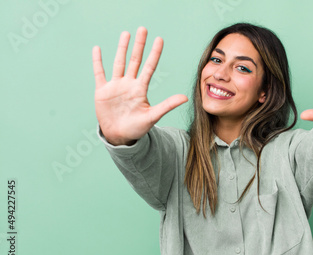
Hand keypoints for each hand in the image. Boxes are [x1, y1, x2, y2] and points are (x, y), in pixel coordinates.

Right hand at [93, 27, 187, 145]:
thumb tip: (185, 98)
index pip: (149, 67)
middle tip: (143, 29)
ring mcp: (116, 86)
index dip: (154, 54)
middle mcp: (129, 84)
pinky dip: (98, 61)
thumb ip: (167, 105)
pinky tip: (97, 48)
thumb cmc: (137, 128)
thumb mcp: (153, 116)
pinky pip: (99, 73)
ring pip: (119, 63)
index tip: (159, 39)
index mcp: (141, 89)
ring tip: (126, 34)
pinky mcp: (102, 91)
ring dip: (122, 48)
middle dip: (139, 45)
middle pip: (135, 60)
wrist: (119, 136)